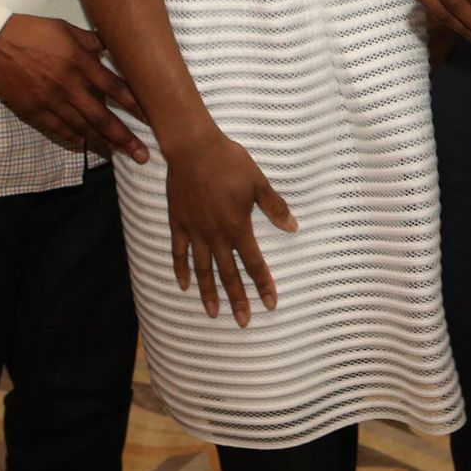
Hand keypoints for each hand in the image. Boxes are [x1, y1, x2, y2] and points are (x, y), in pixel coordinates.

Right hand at [0, 13, 148, 161]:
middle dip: (123, 137)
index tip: (151, 118)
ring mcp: (49, 100)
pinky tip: (83, 145)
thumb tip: (111, 45)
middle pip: (101, 116)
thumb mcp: (65, 28)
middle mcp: (68, 85)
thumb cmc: (32, 31)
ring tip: (117, 155)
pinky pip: (56, 128)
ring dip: (100, 143)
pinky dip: (71, 138)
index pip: (114, 87)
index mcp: (79, 62)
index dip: (134, 104)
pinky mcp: (32, 109)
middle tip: (141, 154)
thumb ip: (90, 40)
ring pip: (80, 127)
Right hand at [164, 129, 296, 325]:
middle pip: (228, 274)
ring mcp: (194, 231)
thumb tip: (293, 227)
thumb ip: (275, 207)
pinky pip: (178, 253)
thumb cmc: (229, 161)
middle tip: (243, 321)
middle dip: (238, 300)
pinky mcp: (178, 223)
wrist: (193, 148)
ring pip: (202, 270)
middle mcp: (215, 235)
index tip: (270, 303)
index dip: (263, 284)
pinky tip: (184, 286)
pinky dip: (181, 271)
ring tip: (213, 313)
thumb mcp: (258, 183)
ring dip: (208, 293)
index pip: (254, 263)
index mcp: (237, 226)